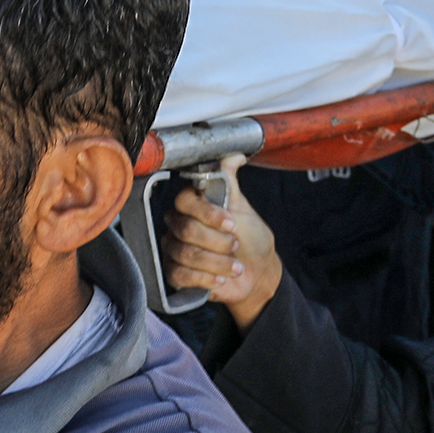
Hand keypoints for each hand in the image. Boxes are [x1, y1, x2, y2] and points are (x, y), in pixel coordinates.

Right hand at [164, 156, 283, 326]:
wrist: (258, 272)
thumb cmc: (251, 239)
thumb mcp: (243, 207)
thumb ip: (230, 181)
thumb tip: (234, 154)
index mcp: (193, 205)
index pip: (185, 201)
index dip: (208, 214)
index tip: (232, 223)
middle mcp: (179, 224)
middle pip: (185, 230)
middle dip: (218, 242)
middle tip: (236, 245)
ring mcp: (175, 248)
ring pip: (185, 254)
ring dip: (217, 262)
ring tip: (235, 266)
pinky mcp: (175, 273)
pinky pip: (180, 275)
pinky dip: (206, 278)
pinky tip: (221, 278)